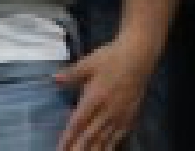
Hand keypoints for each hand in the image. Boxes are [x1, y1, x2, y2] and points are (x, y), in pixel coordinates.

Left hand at [53, 33, 158, 150]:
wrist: (139, 54)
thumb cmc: (112, 57)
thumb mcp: (89, 62)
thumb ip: (72, 74)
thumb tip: (54, 78)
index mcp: (94, 98)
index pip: (77, 124)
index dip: (67, 139)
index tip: (60, 149)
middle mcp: (106, 111)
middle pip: (89, 137)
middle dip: (78, 149)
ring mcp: (119, 116)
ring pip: (104, 140)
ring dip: (93, 150)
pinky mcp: (130, 116)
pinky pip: (119, 136)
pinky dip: (110, 146)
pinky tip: (105, 150)